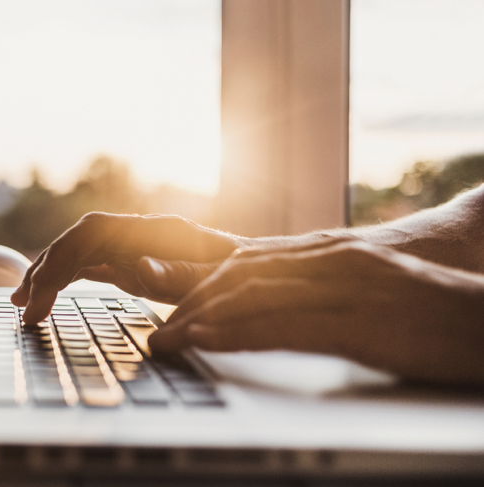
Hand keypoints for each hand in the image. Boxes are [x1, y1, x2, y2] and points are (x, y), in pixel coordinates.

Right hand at [11, 212, 244, 323]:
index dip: (61, 258)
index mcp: (158, 231)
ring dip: (48, 274)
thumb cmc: (244, 280)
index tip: (41, 294)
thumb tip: (137, 267)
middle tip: (25, 309)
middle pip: (78, 240)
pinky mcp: (132, 261)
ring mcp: (134, 246)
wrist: (261, 275)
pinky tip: (46, 296)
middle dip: (46, 271)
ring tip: (21, 303)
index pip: (93, 232)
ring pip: (78, 251)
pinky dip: (64, 280)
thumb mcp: (219, 281)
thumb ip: (180, 274)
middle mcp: (140, 232)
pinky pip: (89, 265)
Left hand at [149, 238, 483, 385]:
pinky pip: (283, 324)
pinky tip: (207, 341)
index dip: (204, 285)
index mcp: (330, 251)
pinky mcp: (357, 321)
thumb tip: (279, 310)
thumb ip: (322, 289)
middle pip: (240, 274)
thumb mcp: (367, 288)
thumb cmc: (430, 311)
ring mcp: (343, 286)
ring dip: (200, 318)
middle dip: (192, 302)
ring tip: (168, 340)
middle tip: (162, 330)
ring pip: (251, 294)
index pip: (249, 262)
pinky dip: (236, 332)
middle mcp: (329, 259)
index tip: (176, 310)